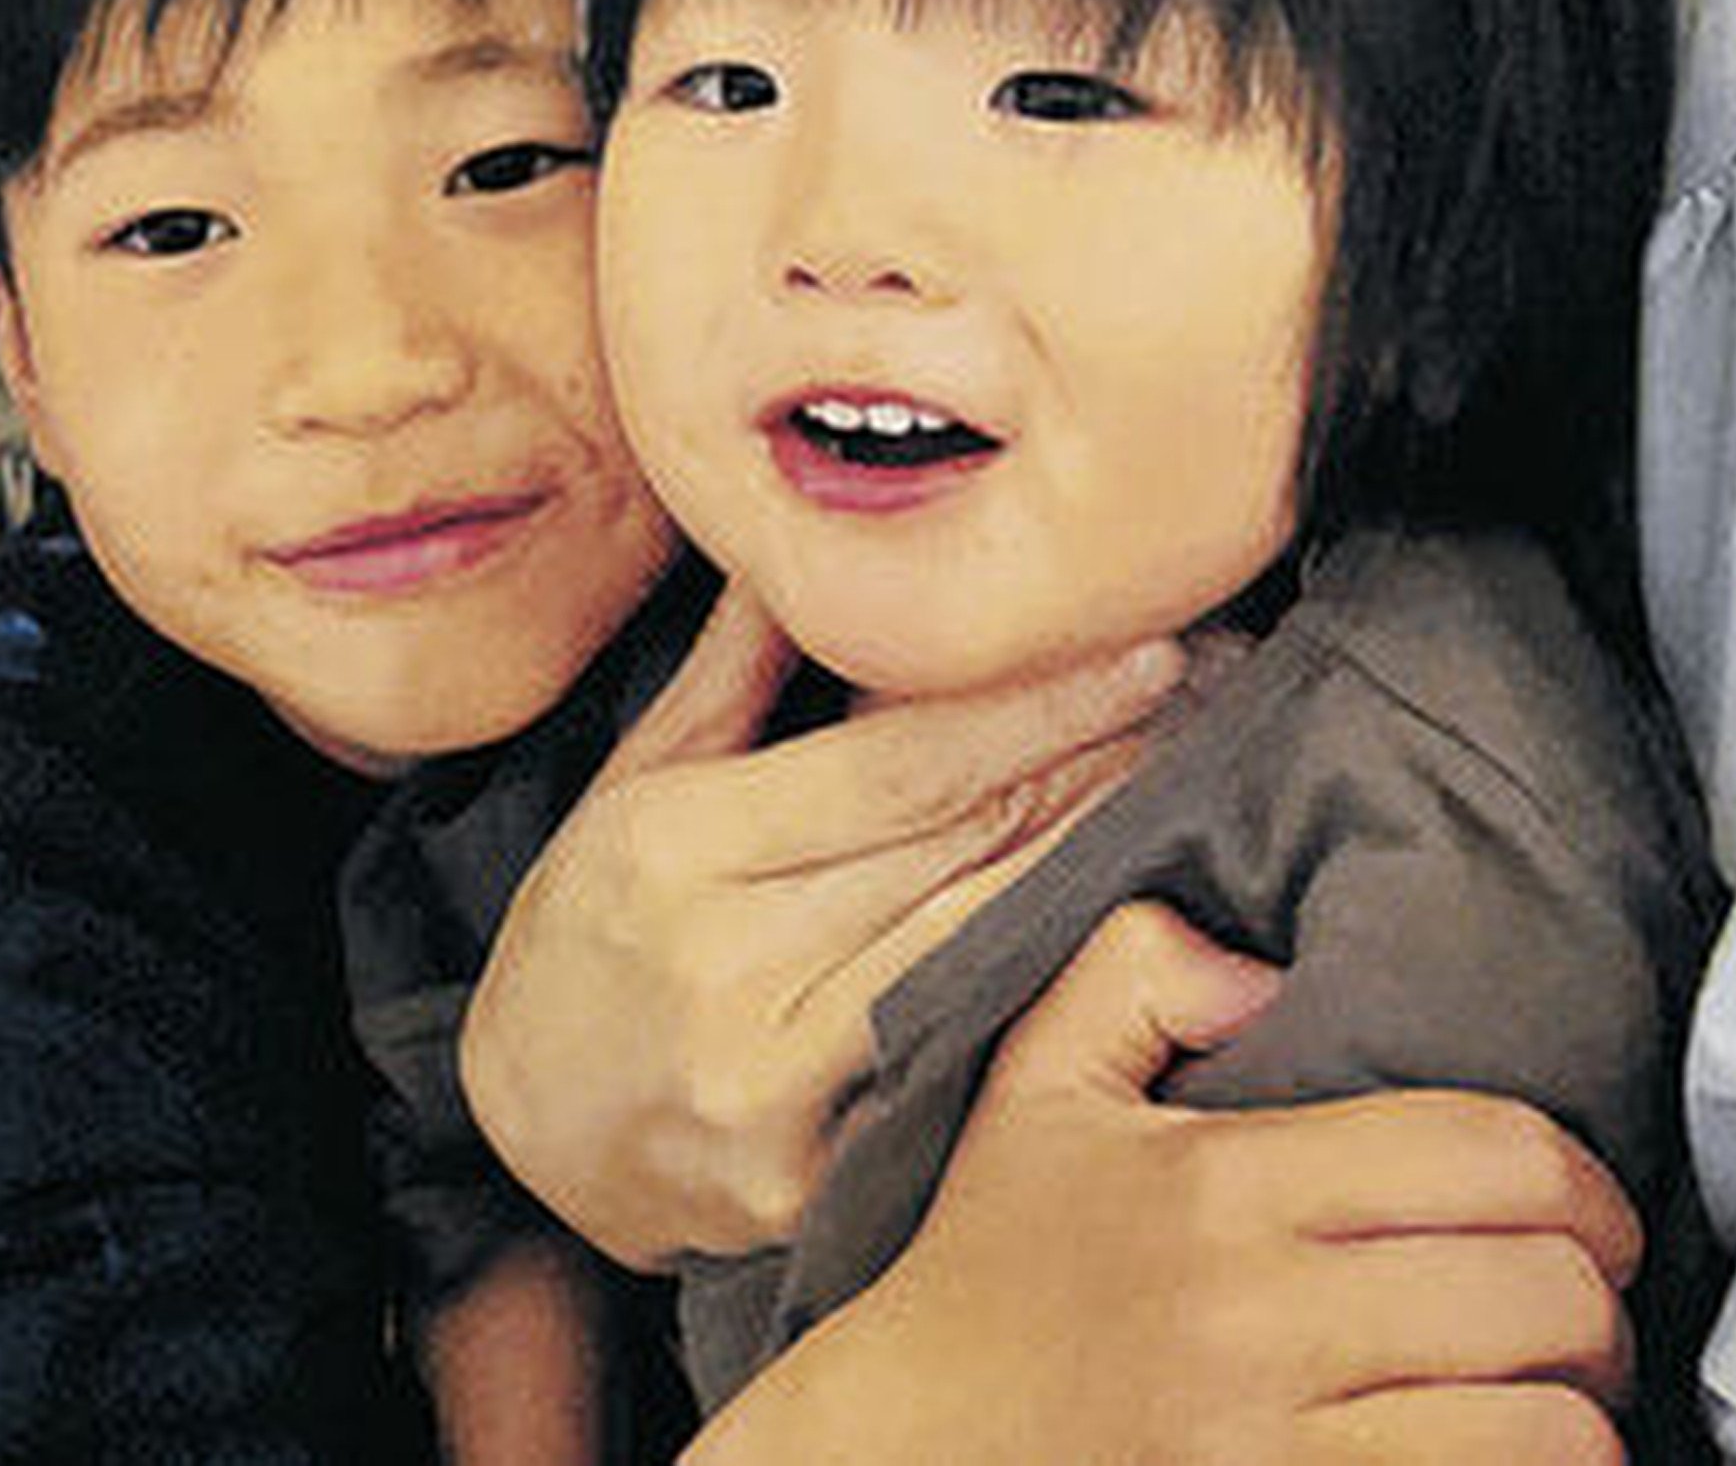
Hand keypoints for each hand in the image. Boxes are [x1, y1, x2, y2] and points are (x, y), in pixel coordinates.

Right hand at [460, 584, 1181, 1265]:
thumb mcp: (629, 788)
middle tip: (1208, 694)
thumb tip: (809, 551)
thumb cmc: (587, 936)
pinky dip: (1045, 990)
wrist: (527, 1132)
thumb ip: (732, 677)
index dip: (1033, 708)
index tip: (1143, 650)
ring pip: (978, 953)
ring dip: (1097, 865)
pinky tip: (1122, 928)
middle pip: (954, 854)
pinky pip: (960, 1062)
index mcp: (672, 852)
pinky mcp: (813, 1184)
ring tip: (1185, 786)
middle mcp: (720, 969)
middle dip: (1093, 765)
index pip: (895, 769)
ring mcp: (771, 1091)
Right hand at [693, 903, 1637, 1460]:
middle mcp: (1260, 1314)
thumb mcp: (1037, 1085)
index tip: (1582, 1209)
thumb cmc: (994, 1264)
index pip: (1487, 1152)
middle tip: (1580, 1305)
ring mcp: (1278, 1443)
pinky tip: (1498, 1455)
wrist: (911, 1442)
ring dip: (1578, 1409)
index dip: (1582, 1179)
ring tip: (1552, 1394)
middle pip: (1545, 1292)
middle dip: (1600, 1299)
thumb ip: (1136, 969)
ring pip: (1545, 1427)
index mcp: (1221, 1182)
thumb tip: (1266, 965)